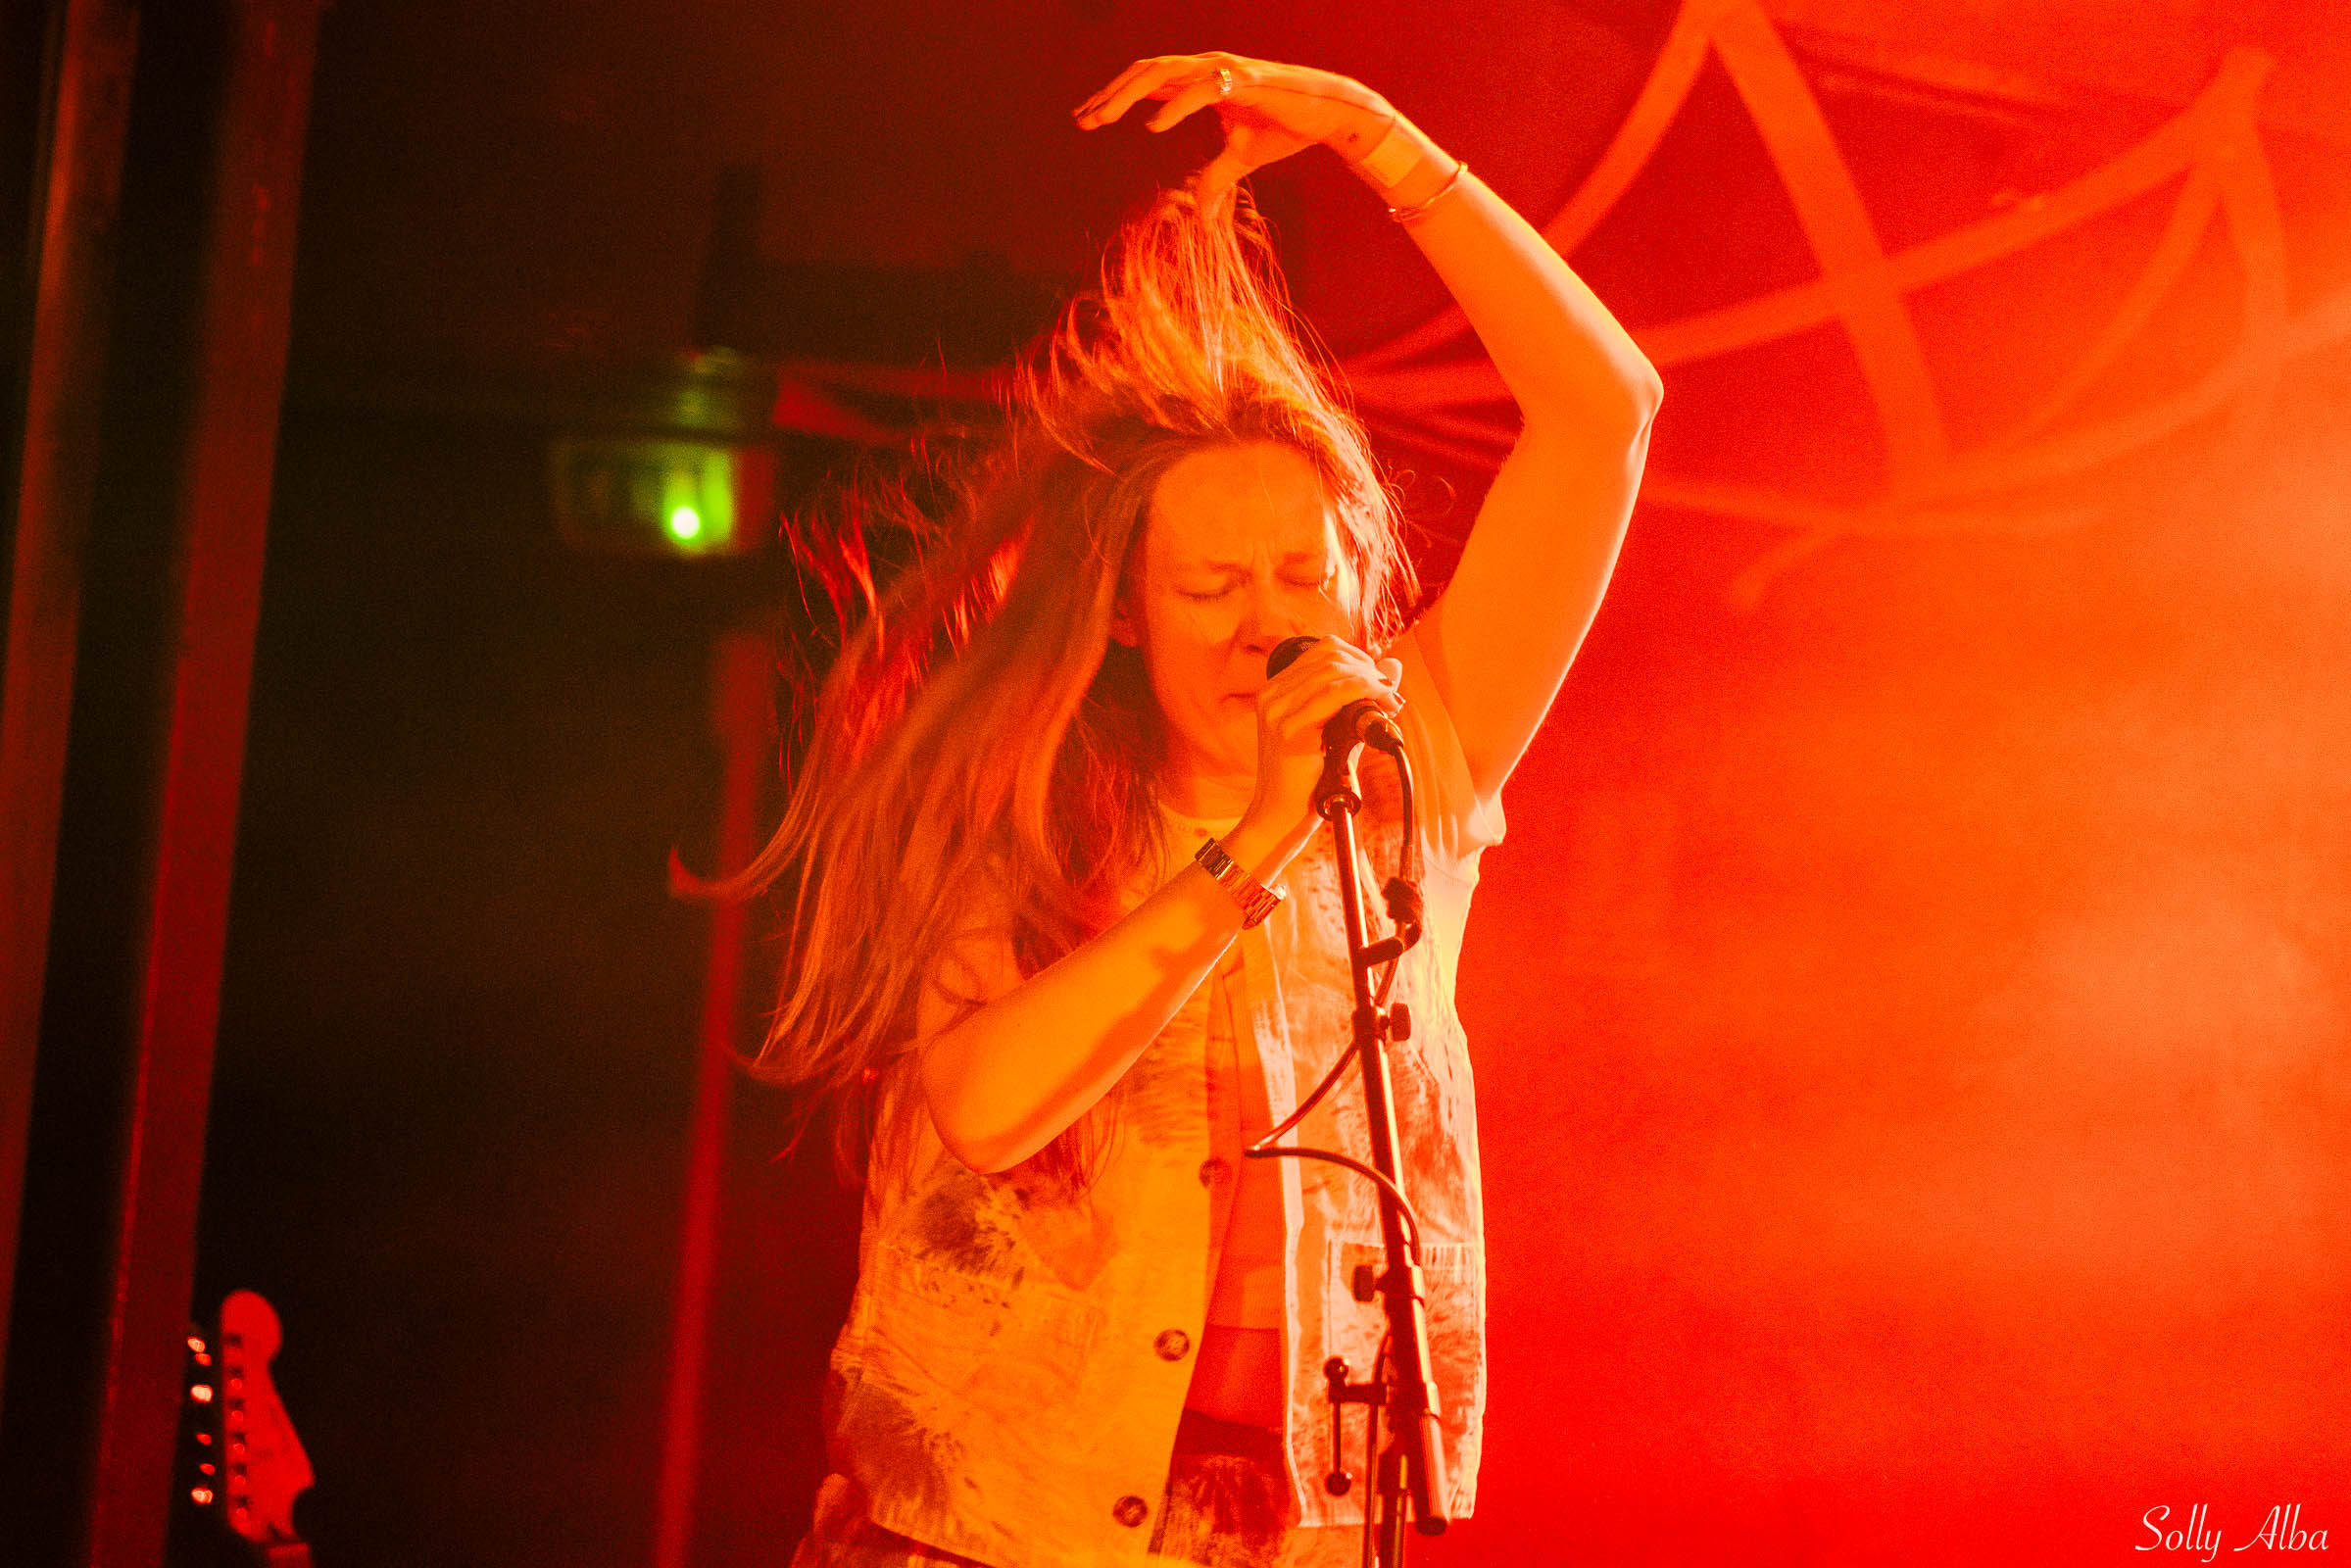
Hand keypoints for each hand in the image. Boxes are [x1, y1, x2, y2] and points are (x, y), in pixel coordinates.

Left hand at [1073, 53, 1392, 211]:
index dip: (1115, 98)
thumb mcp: (1242, 159)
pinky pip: (1201, 91)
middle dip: (1110, 95)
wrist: (1330, 113)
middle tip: (1082, 120)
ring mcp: (1223, 70)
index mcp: (1201, 81)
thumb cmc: (1286, 127)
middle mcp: (1206, 68)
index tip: (1086, 118)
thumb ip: (1216, 180)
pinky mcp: (1243, 81)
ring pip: (1163, 74)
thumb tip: (1201, 214)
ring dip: (1128, 95)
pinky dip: (1174, 106)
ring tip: (1102, 118)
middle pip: (1145, 73)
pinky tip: (1151, 126)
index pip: (1148, 84)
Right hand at [1236, 637, 1404, 853]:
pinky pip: (1332, 695)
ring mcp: (1277, 709)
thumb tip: (1395, 665)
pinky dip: (1363, 692)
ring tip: (1390, 700)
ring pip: (1333, 670)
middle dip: (1369, 670)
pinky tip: (1380, 703)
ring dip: (1371, 681)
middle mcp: (1272, 693)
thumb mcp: (1339, 729)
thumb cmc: (1310, 778)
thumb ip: (1362, 697)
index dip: (1359, 658)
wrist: (1281, 817)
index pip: (1323, 650)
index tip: (1382, 680)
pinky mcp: (1288, 728)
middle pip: (1330, 656)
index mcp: (1277, 689)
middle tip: (1391, 693)